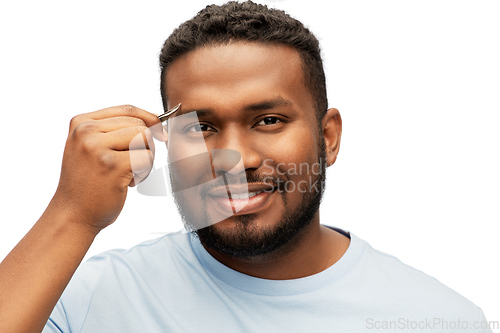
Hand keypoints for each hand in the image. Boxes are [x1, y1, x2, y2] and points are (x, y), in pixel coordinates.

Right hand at [52, 105, 166, 232]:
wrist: (73, 215)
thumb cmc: (89, 184)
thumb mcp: (92, 148)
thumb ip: (114, 130)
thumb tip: (155, 119)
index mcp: (81, 122)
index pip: (127, 109)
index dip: (149, 119)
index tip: (160, 134)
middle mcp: (86, 131)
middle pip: (139, 124)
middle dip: (147, 145)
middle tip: (135, 165)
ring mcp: (97, 147)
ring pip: (145, 138)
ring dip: (146, 158)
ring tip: (130, 174)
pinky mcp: (112, 165)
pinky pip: (147, 158)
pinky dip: (145, 173)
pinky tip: (129, 183)